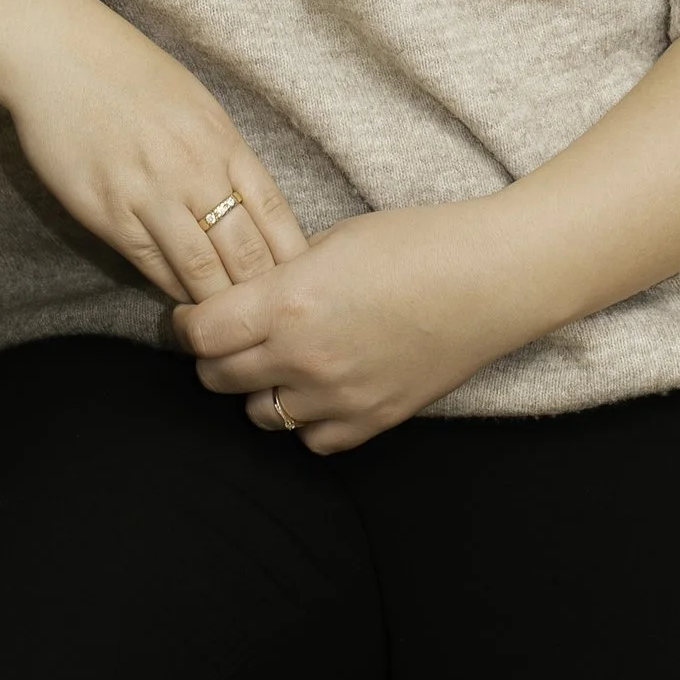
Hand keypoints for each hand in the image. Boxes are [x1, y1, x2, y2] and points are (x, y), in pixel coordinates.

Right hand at [0, 0, 308, 304]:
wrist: (56, 54)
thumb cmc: (127, 72)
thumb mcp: (195, 103)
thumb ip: (223, 152)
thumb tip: (248, 200)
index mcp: (223, 141)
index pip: (275, 215)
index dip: (291, 258)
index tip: (299, 284)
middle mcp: (195, 170)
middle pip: (246, 252)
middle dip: (263, 293)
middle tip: (271, 321)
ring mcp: (151, 194)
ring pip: (201, 270)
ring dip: (218, 303)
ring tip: (229, 326)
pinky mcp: (109, 212)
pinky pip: (151, 264)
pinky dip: (172, 288)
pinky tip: (183, 303)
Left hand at [174, 203, 517, 454]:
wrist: (493, 278)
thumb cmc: (419, 242)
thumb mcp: (334, 239)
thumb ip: (283, 273)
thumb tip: (248, 293)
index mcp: (290, 301)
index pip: (200, 334)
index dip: (185, 324)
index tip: (189, 316)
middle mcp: (304, 356)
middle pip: (218, 377)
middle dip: (214, 357)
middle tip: (228, 337)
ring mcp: (339, 396)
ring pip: (259, 415)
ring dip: (257, 390)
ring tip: (276, 362)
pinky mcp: (373, 420)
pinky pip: (311, 440)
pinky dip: (304, 419)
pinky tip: (317, 390)